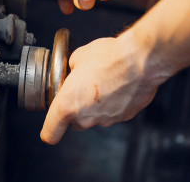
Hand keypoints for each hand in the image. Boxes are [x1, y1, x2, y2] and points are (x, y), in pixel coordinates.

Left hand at [40, 33, 159, 144]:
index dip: (49, 130)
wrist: (140, 61)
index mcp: (68, 104)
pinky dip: (113, 103)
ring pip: (95, 117)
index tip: (51, 126)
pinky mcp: (125, 116)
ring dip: (95, 105)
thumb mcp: (78, 57)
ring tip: (102, 82)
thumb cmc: (108, 58)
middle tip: (79, 90)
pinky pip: (113, 113)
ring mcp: (106, 119)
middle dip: (74, 110)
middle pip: (74, 123)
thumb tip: (75, 69)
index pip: (50, 132)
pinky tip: (117, 85)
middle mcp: (86, 117)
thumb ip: (71, 70)